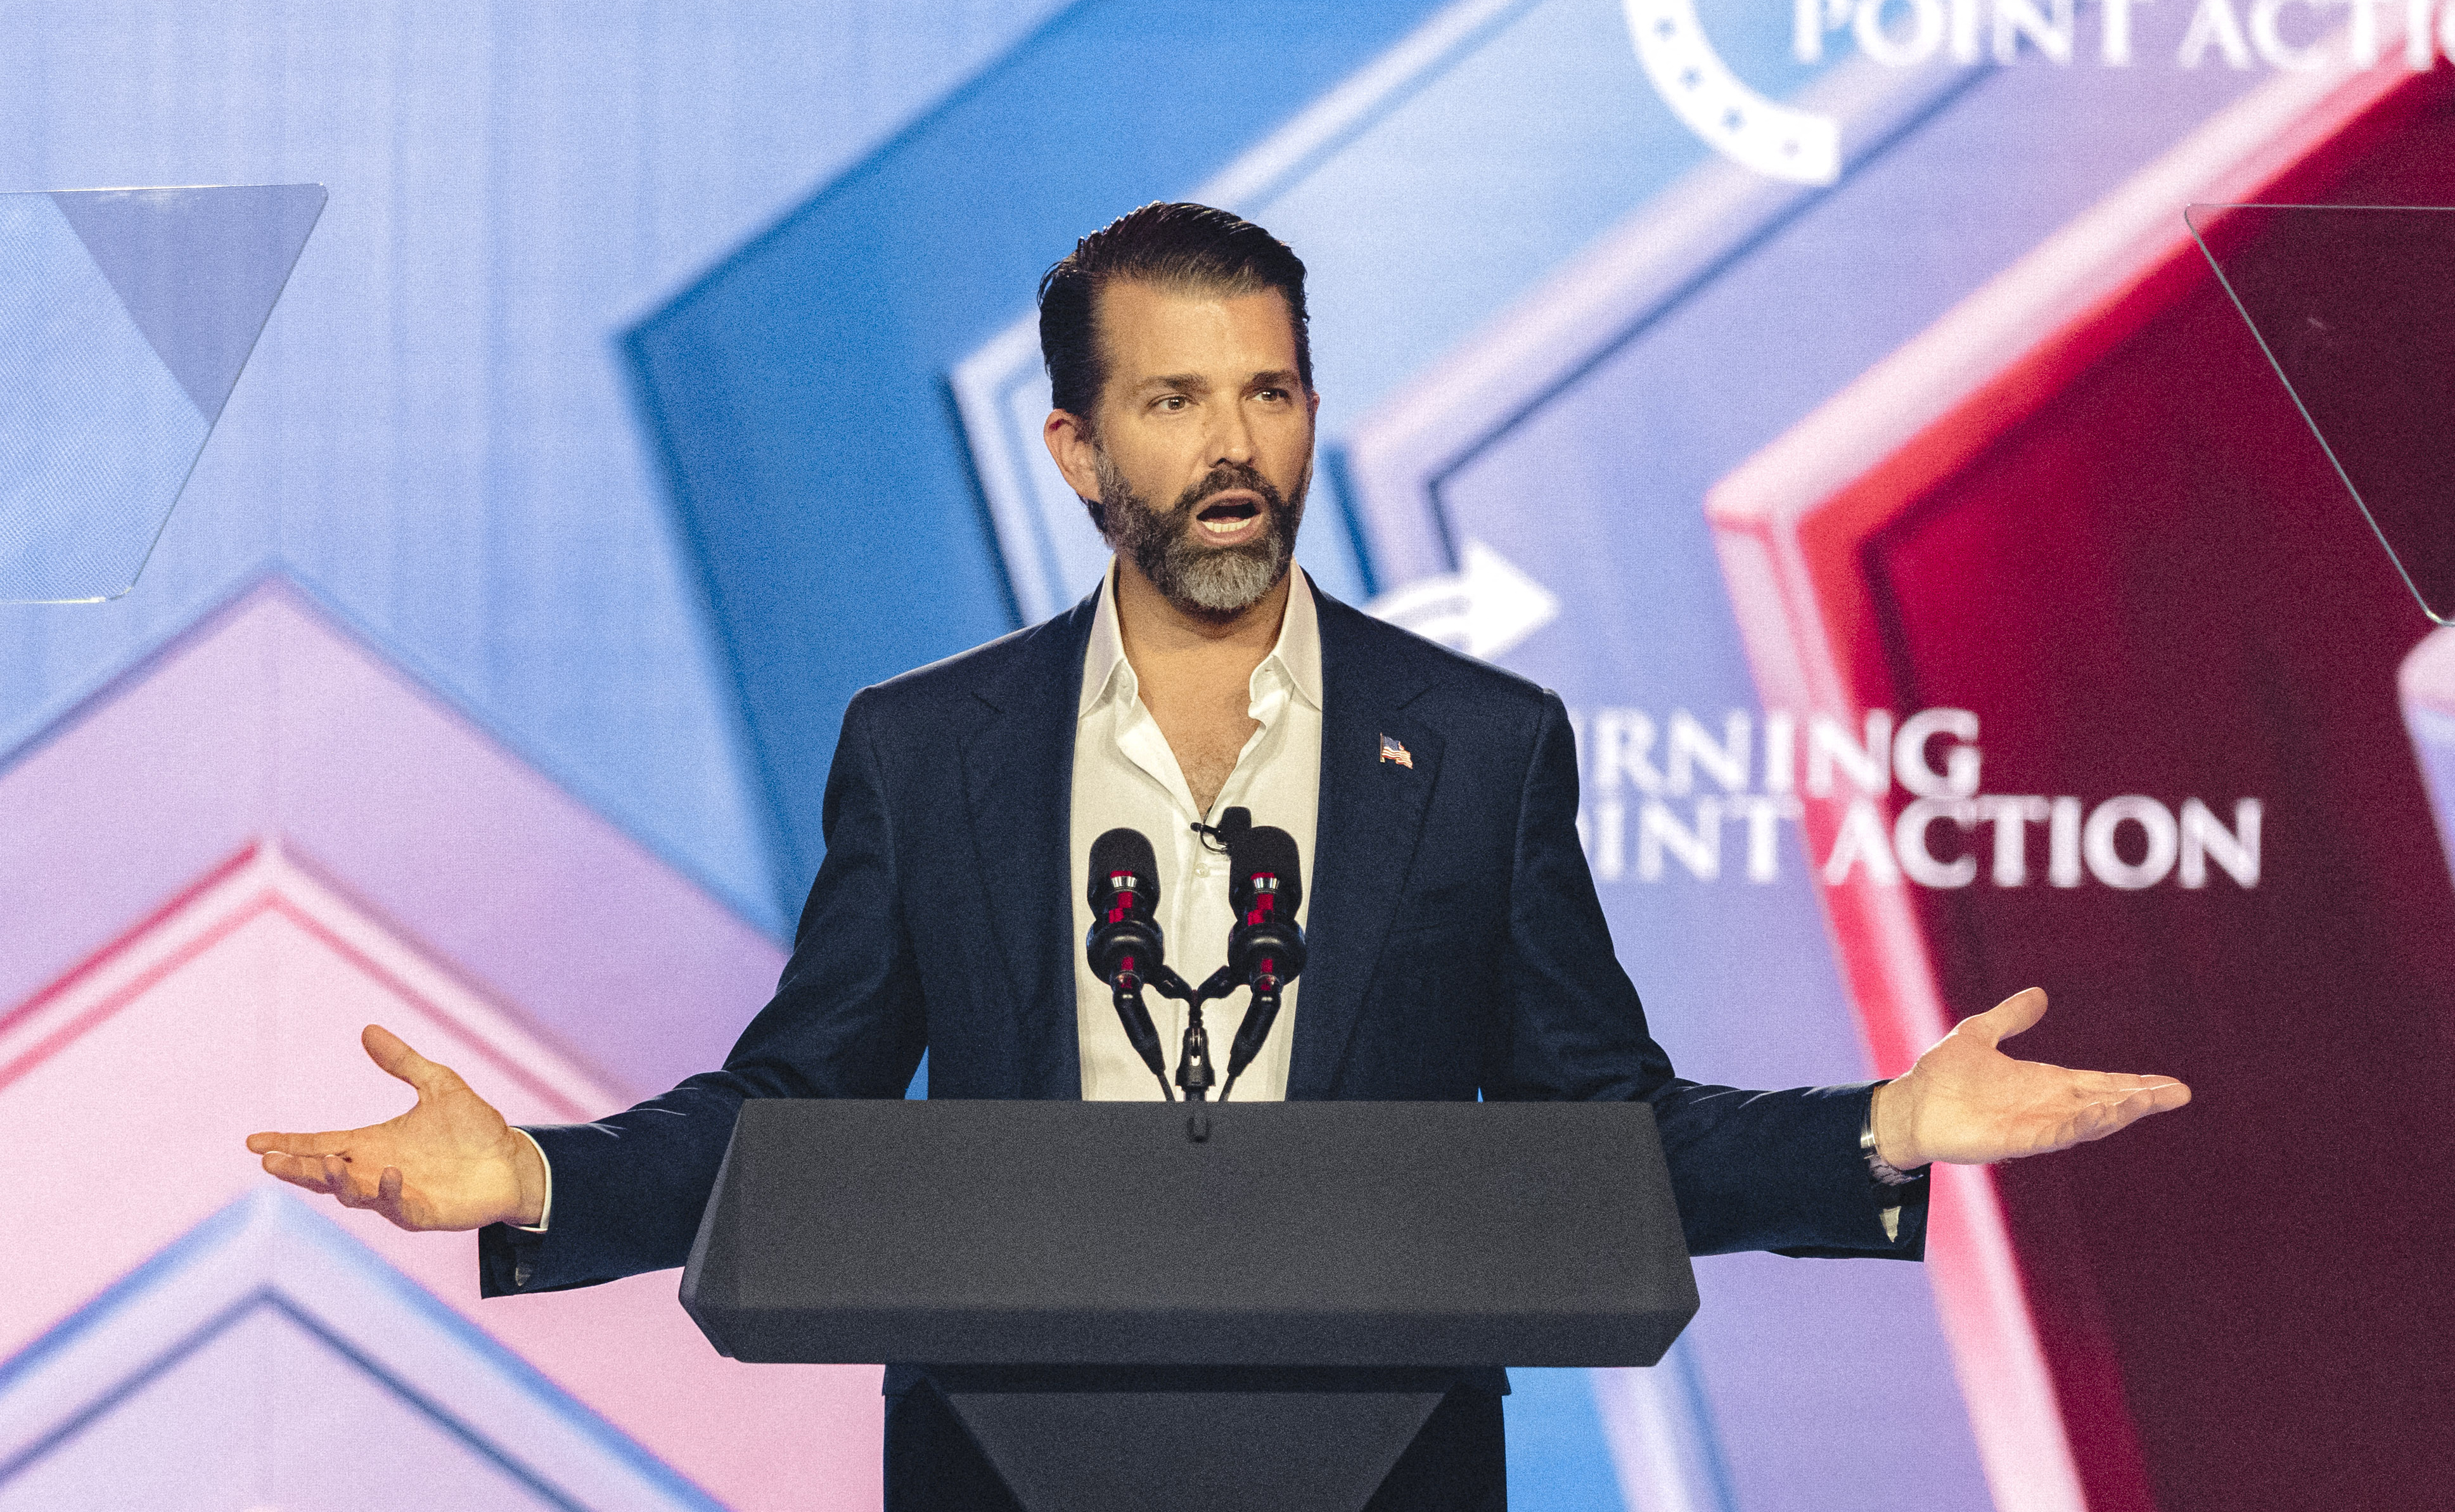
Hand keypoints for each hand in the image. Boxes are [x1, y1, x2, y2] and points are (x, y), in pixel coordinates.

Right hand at [246, 1025, 546, 1230]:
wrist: (513, 1159)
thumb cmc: (473, 1127)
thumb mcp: (438, 1083)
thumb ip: (403, 1061)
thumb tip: (368, 1029)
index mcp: (372, 1144)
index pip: (320, 1143)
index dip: (288, 1143)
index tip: (253, 1141)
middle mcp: (377, 1171)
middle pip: (324, 1173)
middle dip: (297, 1169)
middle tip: (270, 1161)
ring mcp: (397, 1194)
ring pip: (354, 1194)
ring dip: (337, 1181)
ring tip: (323, 1162)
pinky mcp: (424, 1211)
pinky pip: (400, 1207)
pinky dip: (390, 1193)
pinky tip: (390, 1173)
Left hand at [1872, 988, 2189, 1168]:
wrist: (1908, 1104)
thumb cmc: (1941, 1075)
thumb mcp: (1980, 1033)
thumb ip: (2010, 1017)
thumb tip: (2038, 995)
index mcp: (2045, 1083)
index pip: (2100, 1082)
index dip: (2134, 1083)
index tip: (2171, 1085)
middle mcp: (2047, 1105)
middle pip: (2105, 1102)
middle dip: (2141, 1099)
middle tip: (2179, 1094)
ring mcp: (2035, 1124)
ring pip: (2088, 1120)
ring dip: (2118, 1112)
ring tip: (2148, 1100)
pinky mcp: (2017, 1139)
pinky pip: (2058, 1134)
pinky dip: (2082, 1125)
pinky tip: (2104, 1114)